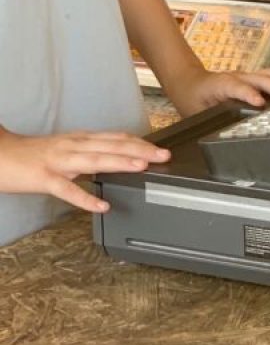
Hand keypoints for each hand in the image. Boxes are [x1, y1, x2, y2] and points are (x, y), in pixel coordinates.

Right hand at [0, 128, 170, 213]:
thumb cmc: (31, 155)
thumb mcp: (66, 149)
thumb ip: (88, 152)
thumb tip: (113, 158)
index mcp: (80, 140)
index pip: (116, 138)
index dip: (140, 142)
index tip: (160, 148)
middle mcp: (73, 146)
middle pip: (112, 146)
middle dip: (141, 150)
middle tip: (164, 156)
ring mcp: (59, 161)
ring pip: (95, 160)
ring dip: (120, 162)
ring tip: (142, 167)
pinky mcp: (43, 178)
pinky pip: (67, 189)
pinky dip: (85, 198)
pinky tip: (102, 206)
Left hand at [167, 67, 269, 117]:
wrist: (188, 81)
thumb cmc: (192, 98)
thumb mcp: (196, 113)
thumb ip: (212, 120)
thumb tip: (225, 135)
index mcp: (219, 85)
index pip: (236, 87)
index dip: (248, 94)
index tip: (260, 103)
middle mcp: (235, 77)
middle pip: (259, 78)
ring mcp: (245, 75)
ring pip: (267, 74)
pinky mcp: (251, 77)